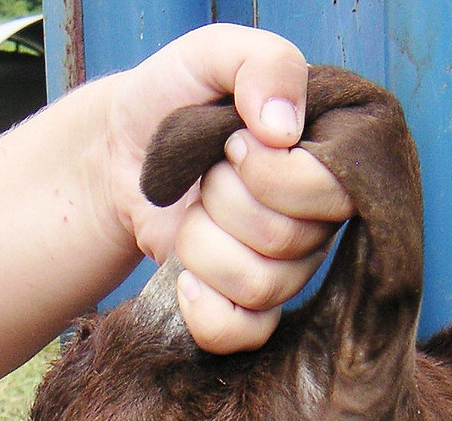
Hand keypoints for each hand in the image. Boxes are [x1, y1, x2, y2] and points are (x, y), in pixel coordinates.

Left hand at [107, 24, 353, 351]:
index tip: (233, 143)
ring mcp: (284, 272)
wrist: (121, 151)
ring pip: (258, 286)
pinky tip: (184, 277)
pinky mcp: (247, 310)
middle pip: (285, 242)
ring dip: (203, 245)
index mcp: (325, 163)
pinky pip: (244, 335)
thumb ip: (261, 64)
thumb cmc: (173, 99)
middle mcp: (316, 224)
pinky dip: (206, 311)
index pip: (331, 193)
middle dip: (223, 202)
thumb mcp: (212, 55)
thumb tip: (283, 131)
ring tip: (191, 215)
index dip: (270, 176)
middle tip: (206, 176)